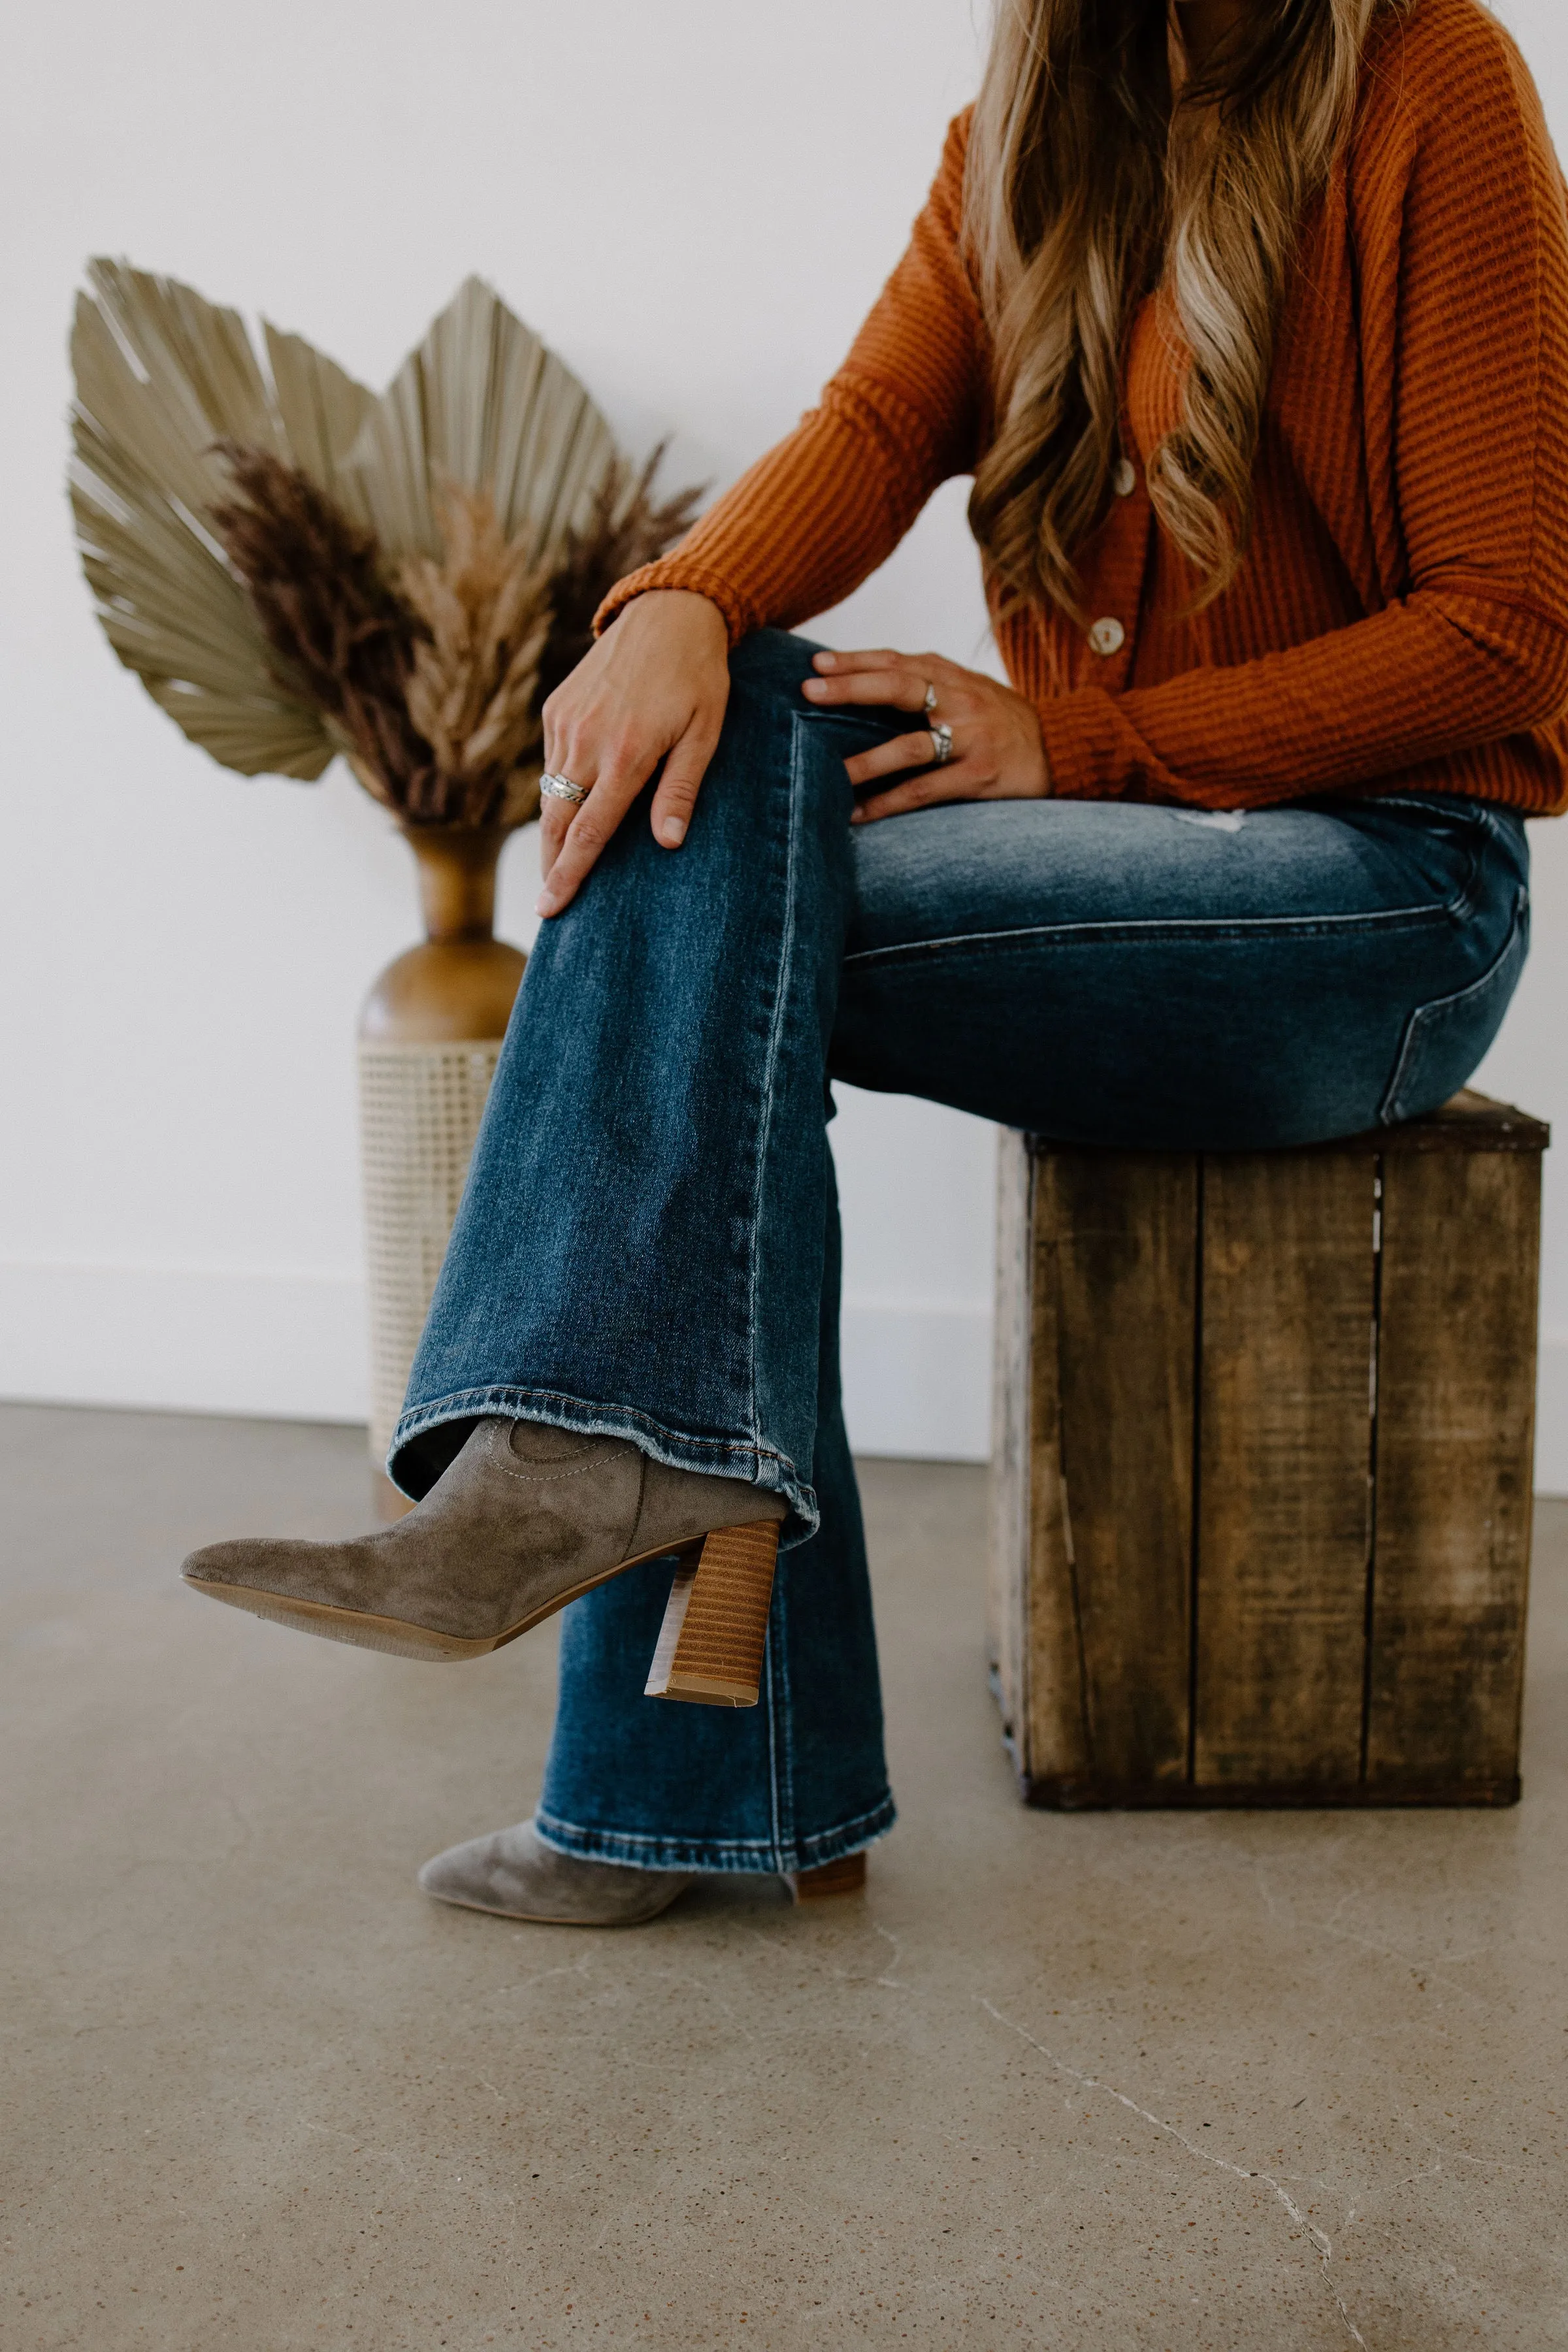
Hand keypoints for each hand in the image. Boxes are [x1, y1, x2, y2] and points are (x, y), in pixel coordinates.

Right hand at [535, 589, 730, 915]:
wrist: (667, 613)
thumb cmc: (698, 678)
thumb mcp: (705, 734)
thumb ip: (682, 789)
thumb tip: (668, 844)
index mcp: (626, 753)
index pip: (589, 830)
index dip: (569, 874)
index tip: (551, 909)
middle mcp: (586, 739)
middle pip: (557, 820)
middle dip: (551, 865)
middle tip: (549, 906)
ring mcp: (565, 722)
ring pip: (549, 794)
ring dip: (553, 833)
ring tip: (558, 867)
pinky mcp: (556, 707)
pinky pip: (551, 763)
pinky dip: (557, 792)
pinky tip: (570, 810)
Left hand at [800, 645, 1048, 820]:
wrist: (1064, 751)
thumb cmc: (1005, 724)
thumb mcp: (973, 692)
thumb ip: (931, 685)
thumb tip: (870, 682)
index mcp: (955, 678)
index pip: (899, 661)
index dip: (857, 660)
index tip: (817, 662)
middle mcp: (962, 701)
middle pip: (899, 687)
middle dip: (850, 688)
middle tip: (809, 691)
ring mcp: (972, 739)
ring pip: (908, 745)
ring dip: (864, 761)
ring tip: (827, 772)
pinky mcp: (979, 776)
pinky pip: (925, 790)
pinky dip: (889, 803)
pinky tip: (860, 813)